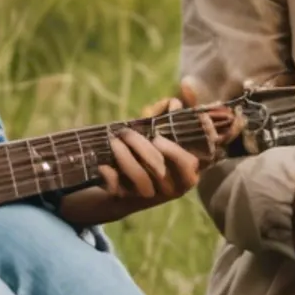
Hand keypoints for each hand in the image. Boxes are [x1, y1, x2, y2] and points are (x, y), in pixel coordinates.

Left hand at [62, 83, 232, 227]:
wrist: (128, 187)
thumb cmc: (153, 153)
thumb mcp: (164, 132)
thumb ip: (173, 114)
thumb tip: (180, 94)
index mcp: (189, 172)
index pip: (190, 163)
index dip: (177, 150)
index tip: (162, 132)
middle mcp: (174, 187)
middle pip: (159, 167)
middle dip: (141, 146)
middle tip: (126, 132)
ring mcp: (152, 196)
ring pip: (140, 178)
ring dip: (125, 157)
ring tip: (115, 141)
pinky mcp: (130, 200)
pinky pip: (120, 191)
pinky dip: (111, 177)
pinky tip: (104, 166)